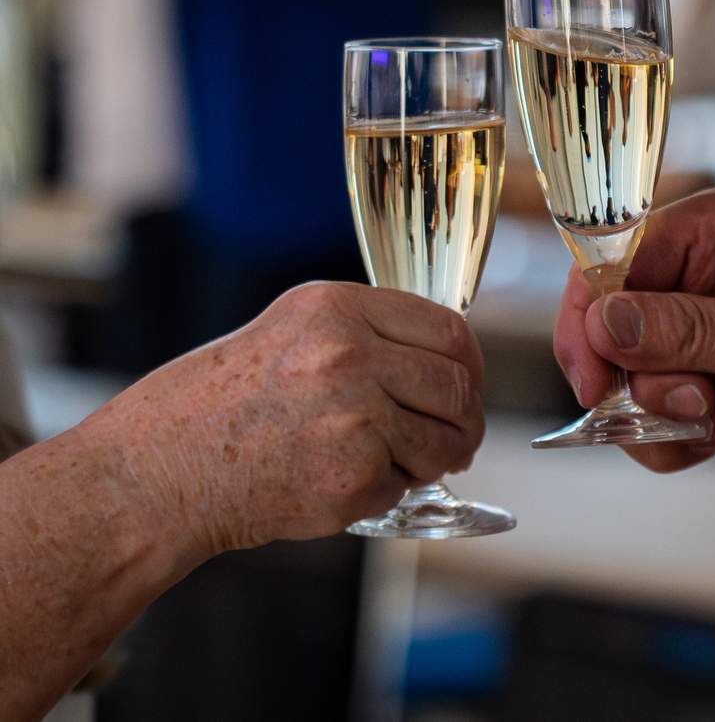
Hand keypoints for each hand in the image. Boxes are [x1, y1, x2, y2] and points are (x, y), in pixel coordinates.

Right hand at [78, 281, 484, 554]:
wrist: (160, 470)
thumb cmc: (223, 403)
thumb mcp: (293, 333)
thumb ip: (369, 334)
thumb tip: (450, 360)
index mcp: (336, 309)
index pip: (448, 330)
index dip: (469, 363)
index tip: (467, 382)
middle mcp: (350, 356)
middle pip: (457, 388)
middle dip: (465, 419)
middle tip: (457, 437)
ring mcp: (355, 419)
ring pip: (444, 442)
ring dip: (435, 460)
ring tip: (400, 463)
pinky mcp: (353, 478)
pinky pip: (405, 486)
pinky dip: (386, 491)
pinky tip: (341, 481)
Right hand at [554, 190, 714, 530]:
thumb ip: (690, 330)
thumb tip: (603, 321)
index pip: (614, 258)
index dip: (591, 314)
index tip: (594, 373)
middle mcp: (698, 280)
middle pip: (606, 324)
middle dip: (629, 376)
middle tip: (687, 402)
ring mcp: (699, 340)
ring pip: (623, 380)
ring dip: (651, 415)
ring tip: (713, 418)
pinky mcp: (706, 391)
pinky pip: (648, 420)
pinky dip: (666, 441)